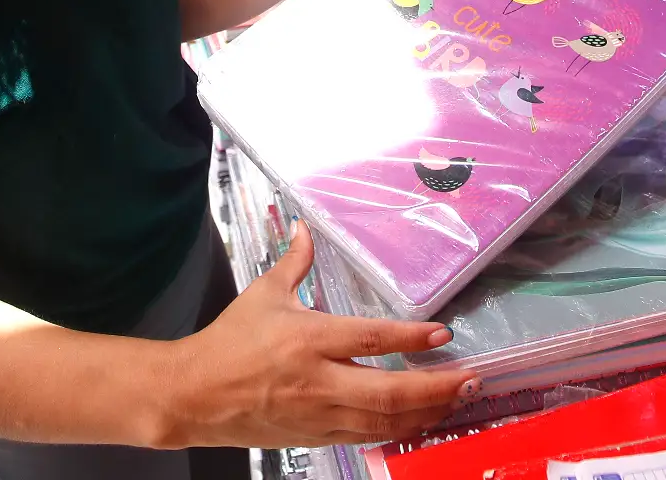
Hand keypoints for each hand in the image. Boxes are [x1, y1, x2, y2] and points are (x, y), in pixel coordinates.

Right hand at [159, 225, 475, 447]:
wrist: (194, 396)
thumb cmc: (229, 342)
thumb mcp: (263, 294)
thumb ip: (294, 262)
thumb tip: (305, 228)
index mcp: (307, 339)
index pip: (368, 340)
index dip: (409, 337)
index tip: (443, 334)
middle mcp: (317, 381)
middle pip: (387, 393)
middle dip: (435, 390)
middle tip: (471, 381)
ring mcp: (318, 414)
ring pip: (382, 422)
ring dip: (425, 414)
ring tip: (456, 402)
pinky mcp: (315, 436)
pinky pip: (366, 438)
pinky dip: (397, 431)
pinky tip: (419, 421)